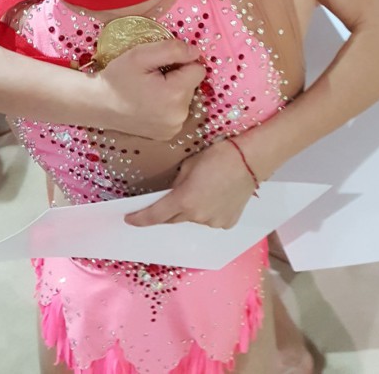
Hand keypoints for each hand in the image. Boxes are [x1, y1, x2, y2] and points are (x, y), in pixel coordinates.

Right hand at [97, 40, 204, 140]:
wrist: (97, 104)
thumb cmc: (118, 77)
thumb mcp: (141, 55)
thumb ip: (173, 50)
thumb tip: (195, 52)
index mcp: (175, 94)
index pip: (198, 70)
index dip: (182, 63)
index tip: (162, 65)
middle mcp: (179, 115)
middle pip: (192, 85)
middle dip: (177, 77)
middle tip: (152, 77)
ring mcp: (174, 128)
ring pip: (186, 98)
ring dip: (173, 91)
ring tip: (149, 91)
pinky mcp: (168, 135)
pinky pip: (178, 112)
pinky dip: (168, 106)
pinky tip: (149, 104)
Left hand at [125, 138, 256, 228]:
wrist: (249, 160)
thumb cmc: (217, 156)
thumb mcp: (189, 165)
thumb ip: (176, 183)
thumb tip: (173, 192)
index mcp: (184, 201)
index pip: (155, 215)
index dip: (140, 218)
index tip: (129, 219)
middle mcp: (197, 217)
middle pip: (174, 219)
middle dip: (167, 211)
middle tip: (167, 199)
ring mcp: (213, 223)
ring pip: (194, 219)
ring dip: (191, 209)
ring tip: (203, 190)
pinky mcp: (227, 223)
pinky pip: (210, 220)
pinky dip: (208, 211)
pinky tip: (216, 196)